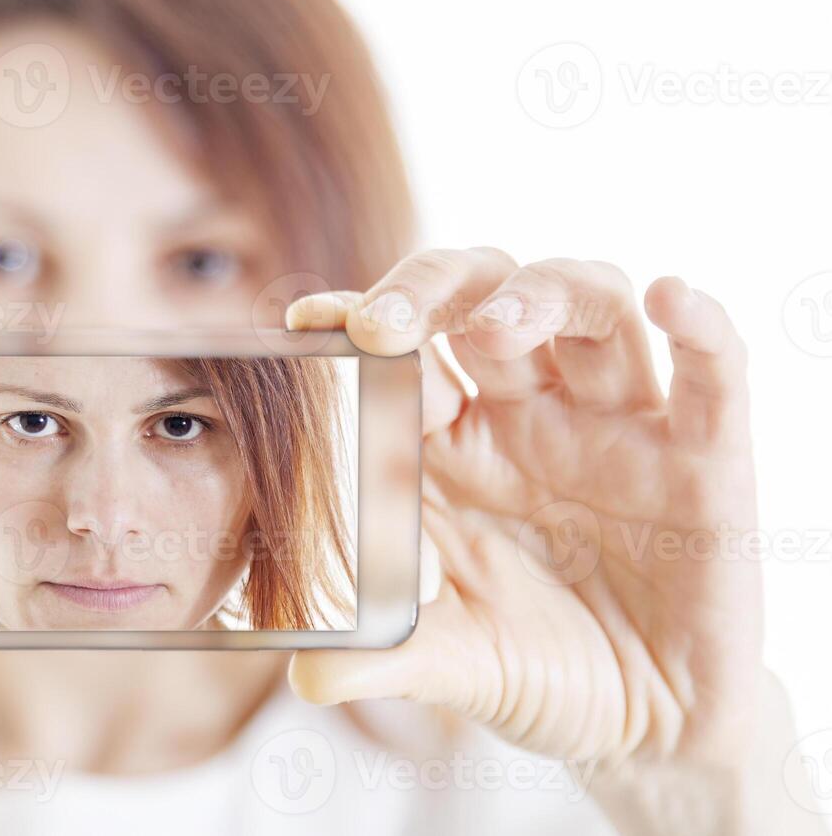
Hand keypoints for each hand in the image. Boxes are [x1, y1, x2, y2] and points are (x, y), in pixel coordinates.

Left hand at [284, 249, 770, 809]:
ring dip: (542, 294)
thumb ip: (384, 658)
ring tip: (497, 331)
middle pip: (483, 297)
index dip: (356, 320)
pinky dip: (704, 327)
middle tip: (387, 322)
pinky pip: (714, 373)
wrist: (646, 733)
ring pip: (589, 305)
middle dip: (434, 288)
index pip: (399, 352)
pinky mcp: (704, 459)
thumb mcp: (453, 666)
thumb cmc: (536, 672)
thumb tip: (308, 677)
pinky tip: (676, 301)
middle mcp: (527, 414)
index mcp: (449, 445)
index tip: (309, 322)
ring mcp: (615, 426)